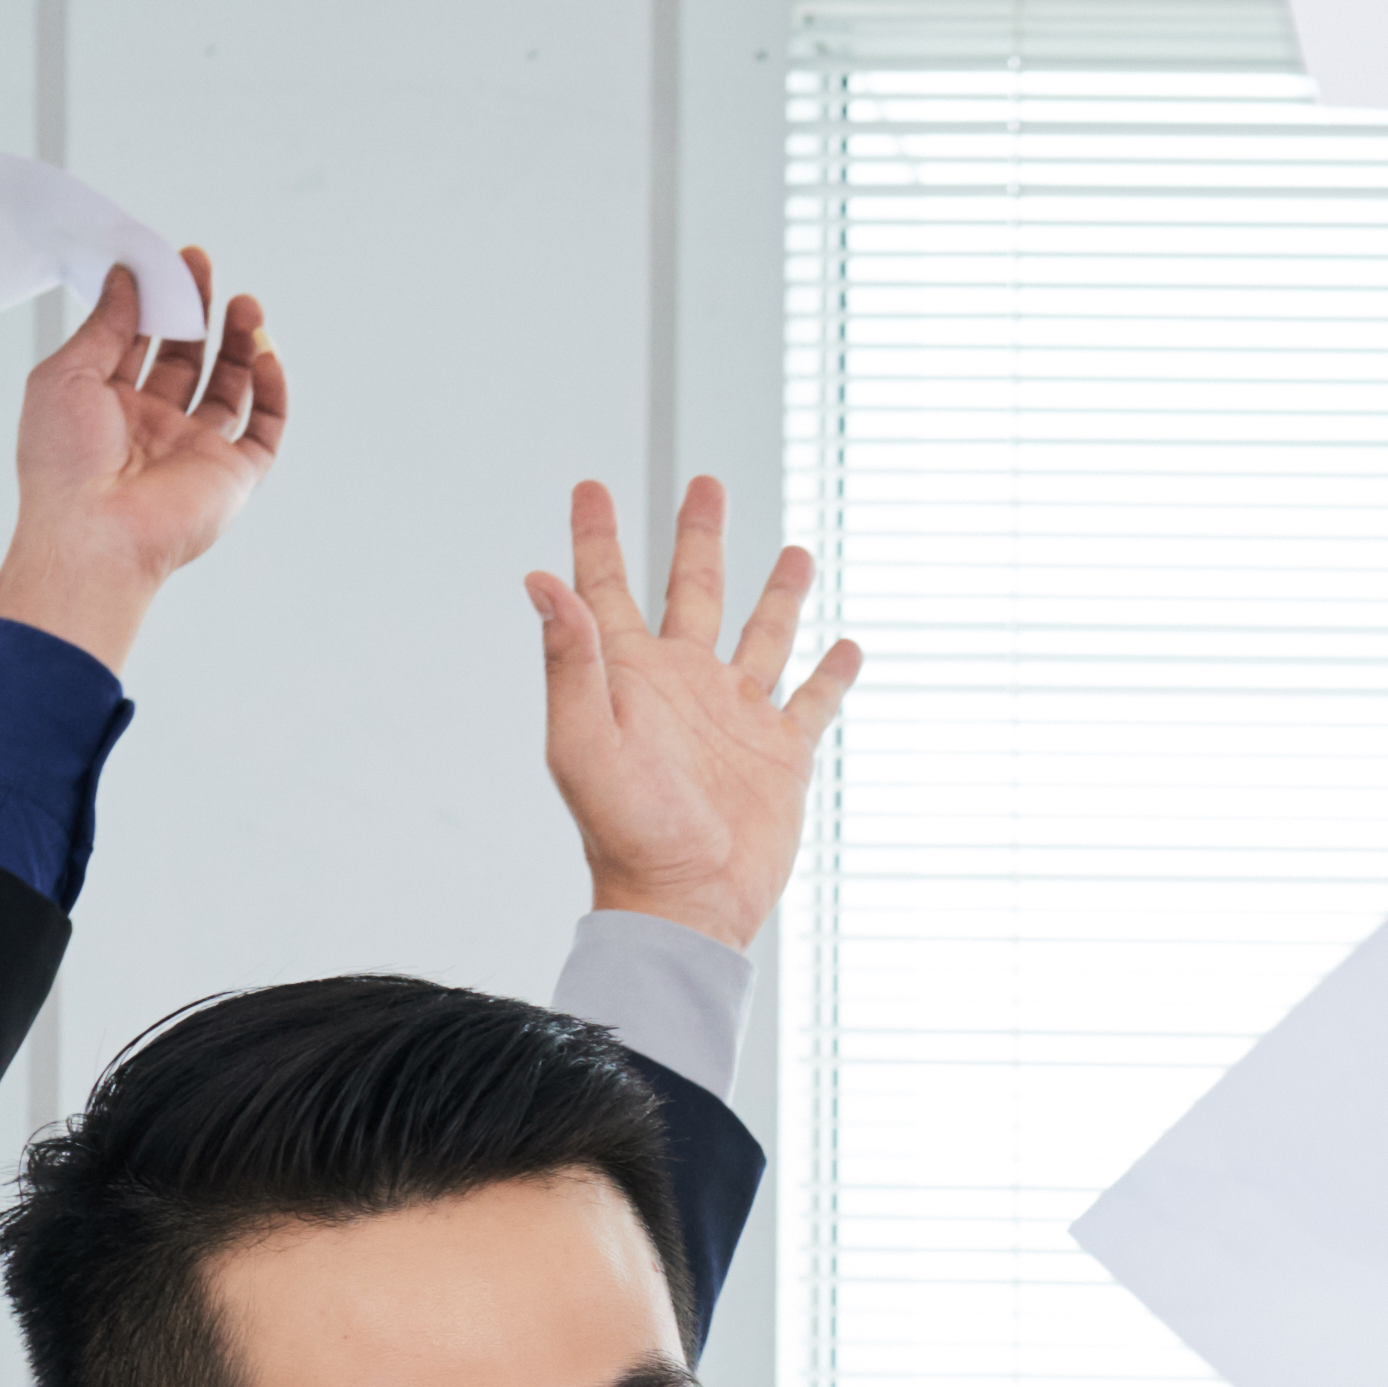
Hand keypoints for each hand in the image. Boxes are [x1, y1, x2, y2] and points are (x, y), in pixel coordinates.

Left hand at [0, 248, 288, 662]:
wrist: (92, 535)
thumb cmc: (62, 466)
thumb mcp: (66, 374)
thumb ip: (105, 325)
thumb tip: (126, 280)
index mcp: (108, 404)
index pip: (139, 341)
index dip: (153, 301)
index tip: (163, 262)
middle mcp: (154, 426)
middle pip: (187, 356)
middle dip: (196, 309)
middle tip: (201, 266)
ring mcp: (195, 450)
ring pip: (229, 386)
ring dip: (239, 342)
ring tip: (243, 304)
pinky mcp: (232, 475)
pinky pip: (264, 428)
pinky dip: (271, 390)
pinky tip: (265, 354)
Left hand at [536, 478, 859, 951]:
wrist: (686, 901)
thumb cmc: (624, 830)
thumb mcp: (585, 739)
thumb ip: (571, 659)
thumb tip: (541, 580)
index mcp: (630, 675)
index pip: (606, 587)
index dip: (597, 535)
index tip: (590, 485)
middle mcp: (684, 685)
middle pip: (694, 591)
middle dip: (700, 537)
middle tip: (707, 485)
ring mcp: (736, 717)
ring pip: (763, 635)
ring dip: (778, 594)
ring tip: (795, 553)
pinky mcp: (780, 754)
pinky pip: (812, 701)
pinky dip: (831, 673)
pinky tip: (846, 646)